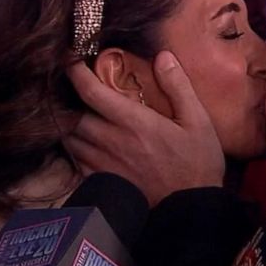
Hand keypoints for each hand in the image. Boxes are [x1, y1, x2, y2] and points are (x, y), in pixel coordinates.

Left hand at [64, 51, 224, 206]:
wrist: (191, 209)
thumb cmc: (197, 163)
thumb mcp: (197, 121)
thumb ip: (178, 87)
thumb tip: (162, 56)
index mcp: (134, 122)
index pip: (91, 92)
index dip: (75, 73)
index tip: (71, 61)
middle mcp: (112, 141)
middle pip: (72, 116)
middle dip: (67, 99)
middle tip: (69, 88)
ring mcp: (103, 164)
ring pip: (69, 139)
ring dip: (67, 124)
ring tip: (73, 113)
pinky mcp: (102, 182)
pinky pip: (75, 161)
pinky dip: (73, 148)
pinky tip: (81, 142)